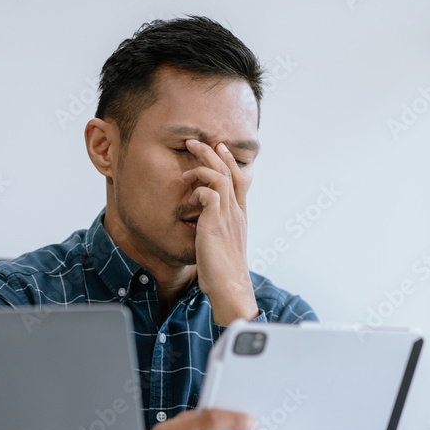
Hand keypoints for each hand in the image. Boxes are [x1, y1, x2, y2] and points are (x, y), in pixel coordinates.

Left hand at [182, 138, 257, 324]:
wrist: (230, 288)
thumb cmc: (222, 272)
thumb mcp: (220, 245)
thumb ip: (215, 229)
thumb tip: (202, 222)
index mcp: (240, 217)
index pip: (239, 180)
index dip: (229, 161)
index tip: (219, 147)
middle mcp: (237, 213)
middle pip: (229, 172)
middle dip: (213, 152)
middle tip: (196, 141)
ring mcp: (228, 217)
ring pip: (220, 177)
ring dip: (203, 164)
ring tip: (188, 160)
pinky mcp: (215, 224)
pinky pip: (209, 194)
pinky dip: (198, 189)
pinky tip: (190, 194)